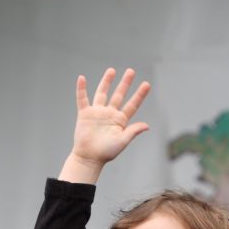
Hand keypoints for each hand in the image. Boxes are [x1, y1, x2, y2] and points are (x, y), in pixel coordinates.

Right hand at [59, 67, 150, 182]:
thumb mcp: (122, 141)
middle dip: (125, 83)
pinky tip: (82, 79)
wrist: (89, 157)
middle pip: (119, 95)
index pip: (132, 105)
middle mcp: (109, 114)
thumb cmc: (106, 152)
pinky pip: (82, 99)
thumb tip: (147, 126)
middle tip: (131, 71)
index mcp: (120, 121)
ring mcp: (97, 113)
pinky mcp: (85, 114)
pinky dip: (81, 89)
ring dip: (106, 82)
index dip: (139, 95)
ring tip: (112, 70)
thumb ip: (133, 131)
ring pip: (102, 93)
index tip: (146, 84)